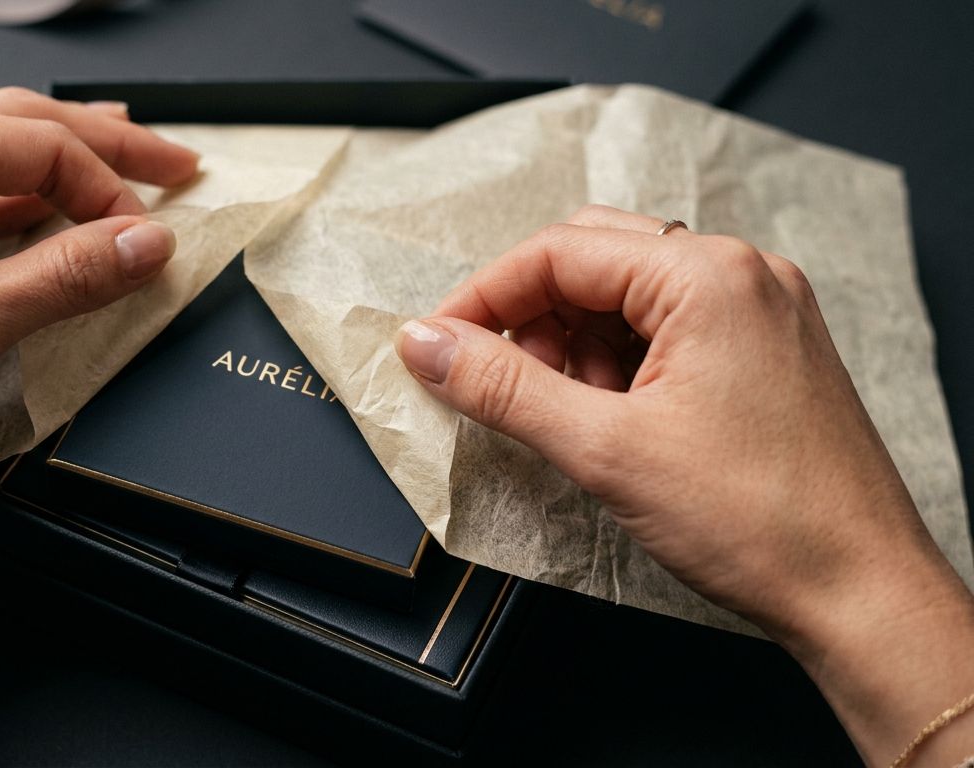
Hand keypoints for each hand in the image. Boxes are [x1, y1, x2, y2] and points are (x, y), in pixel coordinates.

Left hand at [0, 87, 195, 762]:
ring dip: (50, 179)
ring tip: (112, 186)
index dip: (111, 189)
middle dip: (101, 147)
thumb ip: (68, 275)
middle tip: (170, 164)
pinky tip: (29, 232)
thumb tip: (141, 243)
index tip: (152, 234)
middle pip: (15, 130)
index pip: (42, 144)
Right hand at [395, 205, 973, 763]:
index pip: (559, 251)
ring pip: (630, 294)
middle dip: (529, 316)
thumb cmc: (760, 521)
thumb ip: (502, 386)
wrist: (861, 594)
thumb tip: (425, 343)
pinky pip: (669, 328)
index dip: (483, 297)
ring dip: (573, 341)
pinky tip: (607, 417)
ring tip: (561, 411)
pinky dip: (620, 361)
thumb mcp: (604, 449)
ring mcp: (762, 311)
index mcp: (709, 276)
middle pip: (595, 259)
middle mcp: (743, 275)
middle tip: (489, 377)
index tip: (436, 345)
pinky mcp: (766, 351)